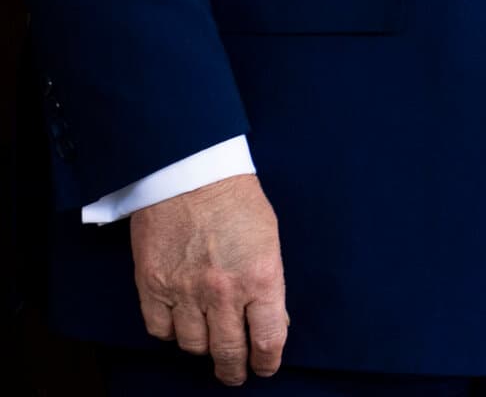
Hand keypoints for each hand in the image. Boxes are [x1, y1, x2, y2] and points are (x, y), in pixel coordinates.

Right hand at [129, 173, 286, 383]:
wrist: (191, 172)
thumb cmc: (236, 200)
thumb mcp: (269, 238)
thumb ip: (269, 282)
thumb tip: (272, 321)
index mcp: (260, 276)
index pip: (268, 339)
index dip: (268, 361)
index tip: (266, 367)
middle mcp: (223, 291)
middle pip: (228, 352)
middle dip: (235, 369)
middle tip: (237, 374)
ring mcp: (185, 292)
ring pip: (193, 346)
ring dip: (204, 348)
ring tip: (210, 344)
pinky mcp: (153, 287)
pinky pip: (160, 331)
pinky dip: (171, 333)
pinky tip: (180, 325)